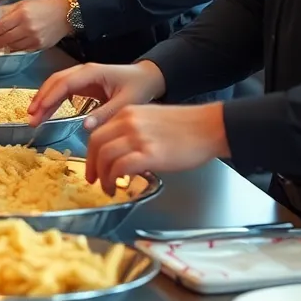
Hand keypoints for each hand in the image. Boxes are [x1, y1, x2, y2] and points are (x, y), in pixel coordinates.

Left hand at [0, 0, 71, 52]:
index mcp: (21, 14)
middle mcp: (27, 27)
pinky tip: (12, 45)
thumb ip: (7, 11)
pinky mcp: (39, 46)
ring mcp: (33, 39)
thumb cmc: (43, 7)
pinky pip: (22, 50)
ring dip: (3, 47)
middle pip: (4, 39)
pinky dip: (15, 48)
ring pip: (12, 47)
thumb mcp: (23, 4)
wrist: (65, 14)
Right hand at [28, 61, 165, 129]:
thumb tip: (85, 127)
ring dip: (44, 100)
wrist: (148, 78)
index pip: (65, 83)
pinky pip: (63, 90)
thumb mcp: (125, 103)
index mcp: (92, 72)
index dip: (50, 97)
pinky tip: (45, 113)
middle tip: (30, 117)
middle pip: (55, 81)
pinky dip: (52, 101)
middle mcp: (84, 71)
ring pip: (56, 84)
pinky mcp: (83, 83)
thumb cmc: (139, 87)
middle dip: (41, 98)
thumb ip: (105, 114)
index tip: (38, 111)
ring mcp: (82, 76)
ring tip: (33, 118)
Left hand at [86, 103, 229, 194]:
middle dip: (91, 166)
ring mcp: (138, 138)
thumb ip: (131, 131)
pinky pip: (120, 167)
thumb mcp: (151, 119)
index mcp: (127, 113)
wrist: (209, 127)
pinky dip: (114, 179)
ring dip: (103, 176)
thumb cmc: (186, 126)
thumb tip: (120, 152)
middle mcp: (128, 123)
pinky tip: (119, 186)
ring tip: (108, 187)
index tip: (93, 166)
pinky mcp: (149, 154)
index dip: (91, 153)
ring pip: (105, 157)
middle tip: (94, 179)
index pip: (98, 133)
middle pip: (96, 144)